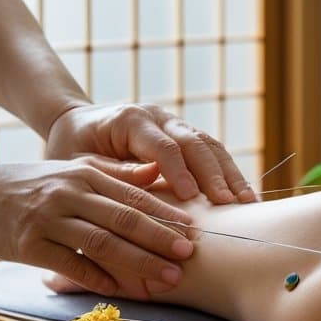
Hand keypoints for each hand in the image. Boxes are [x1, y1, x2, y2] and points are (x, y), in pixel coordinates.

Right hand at [41, 182, 208, 299]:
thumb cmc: (34, 183)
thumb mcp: (75, 169)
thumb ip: (116, 172)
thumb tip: (158, 171)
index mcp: (85, 175)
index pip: (133, 195)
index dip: (165, 213)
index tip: (193, 229)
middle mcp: (69, 194)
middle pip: (123, 218)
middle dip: (160, 238)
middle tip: (188, 255)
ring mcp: (48, 221)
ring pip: (101, 242)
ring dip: (138, 262)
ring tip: (167, 277)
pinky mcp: (28, 246)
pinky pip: (69, 265)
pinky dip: (96, 277)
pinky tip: (119, 289)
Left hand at [44, 102, 255, 203]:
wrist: (75, 125)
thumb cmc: (72, 148)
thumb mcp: (81, 162)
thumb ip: (113, 170)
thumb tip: (151, 177)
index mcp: (131, 119)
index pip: (163, 145)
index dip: (180, 172)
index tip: (192, 198)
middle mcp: (158, 116)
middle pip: (194, 142)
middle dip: (214, 174)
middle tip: (230, 204)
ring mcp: (175, 123)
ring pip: (210, 145)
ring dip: (230, 174)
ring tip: (248, 202)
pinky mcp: (184, 135)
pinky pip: (211, 151)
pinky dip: (228, 172)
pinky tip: (243, 195)